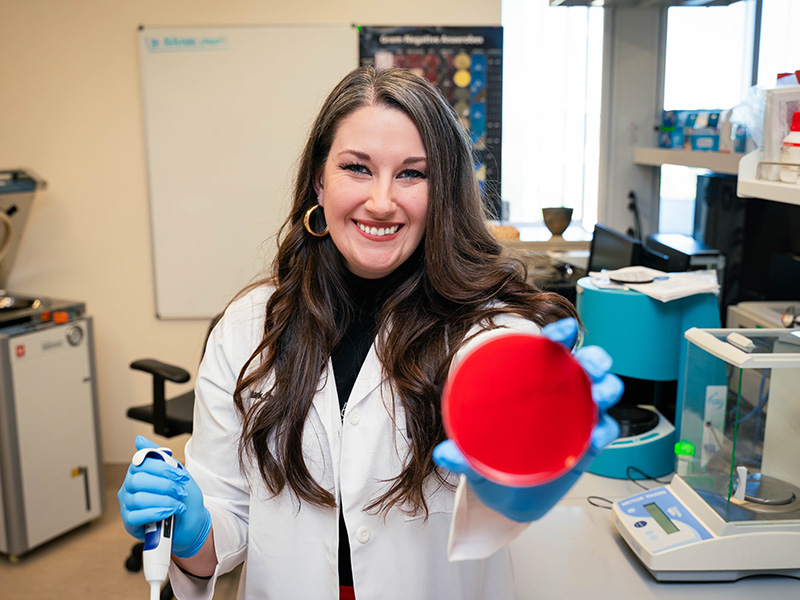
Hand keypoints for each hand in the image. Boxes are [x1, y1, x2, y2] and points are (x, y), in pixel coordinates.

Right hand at [118, 435, 211, 557]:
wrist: (190, 522)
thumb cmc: (181, 497)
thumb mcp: (175, 472)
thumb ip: (158, 455)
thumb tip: (138, 439)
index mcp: (139, 472)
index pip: (142, 463)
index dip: (163, 469)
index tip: (181, 476)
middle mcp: (129, 487)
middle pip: (137, 480)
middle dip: (164, 485)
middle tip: (180, 492)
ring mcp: (127, 505)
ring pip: (138, 498)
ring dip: (164, 501)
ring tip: (178, 504)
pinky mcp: (129, 523)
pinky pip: (136, 516)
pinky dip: (156, 513)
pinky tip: (169, 513)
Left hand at [433, 318, 621, 521]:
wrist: (510, 498)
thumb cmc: (493, 460)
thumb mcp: (474, 454)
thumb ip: (461, 454)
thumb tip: (442, 454)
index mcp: (531, 381)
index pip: (550, 348)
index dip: (561, 334)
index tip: (562, 330)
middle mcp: (559, 393)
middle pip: (586, 364)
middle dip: (594, 359)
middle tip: (589, 366)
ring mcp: (577, 416)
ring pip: (603, 391)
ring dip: (607, 388)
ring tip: (599, 395)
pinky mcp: (588, 442)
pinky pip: (605, 429)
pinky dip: (605, 430)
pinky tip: (595, 436)